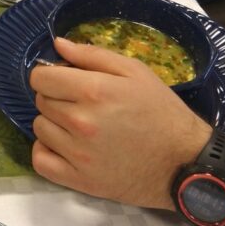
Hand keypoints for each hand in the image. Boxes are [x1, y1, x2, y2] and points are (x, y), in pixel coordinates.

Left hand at [30, 37, 210, 209]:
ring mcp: (78, 154)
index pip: (40, 77)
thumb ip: (92, 55)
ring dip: (53, 123)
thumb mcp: (135, 71)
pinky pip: (40, 161)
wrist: (184, 162)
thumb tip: (58, 44)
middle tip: (81, 103)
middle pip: (41, 101)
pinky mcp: (80, 181)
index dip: (50, 74)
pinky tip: (64, 146)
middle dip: (55, 96)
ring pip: (39, 128)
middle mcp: (80, 122)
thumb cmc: (161, 111)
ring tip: (78, 125)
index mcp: (92, 91)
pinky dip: (46, 152)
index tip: (64, 79)